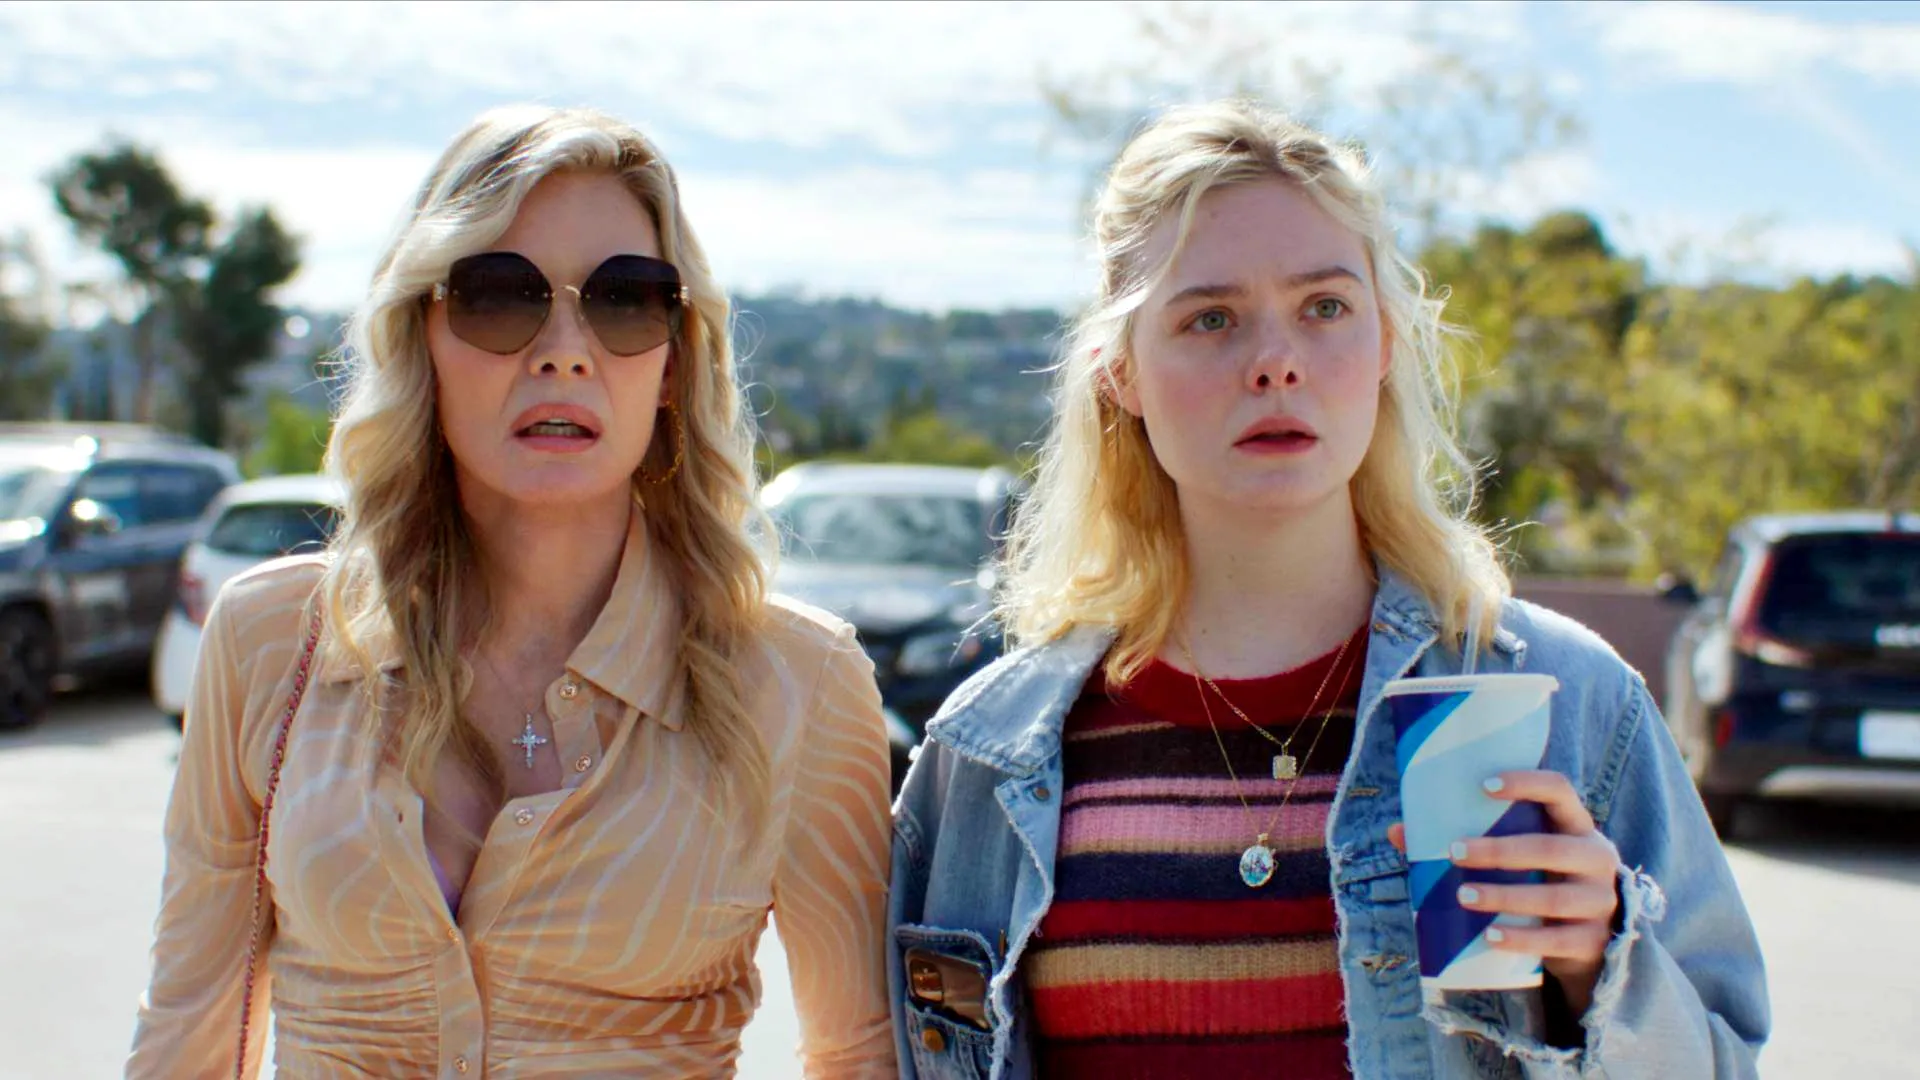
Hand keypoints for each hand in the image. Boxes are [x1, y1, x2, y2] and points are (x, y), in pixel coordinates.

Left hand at [1387, 770, 1621, 1017]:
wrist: (1589, 940)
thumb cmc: (1541, 880)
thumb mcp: (1520, 857)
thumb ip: (1468, 840)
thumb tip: (1397, 831)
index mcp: (1577, 826)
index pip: (1560, 791)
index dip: (1527, 783)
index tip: (1484, 786)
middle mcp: (1596, 860)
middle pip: (1552, 848)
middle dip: (1500, 850)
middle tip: (1454, 852)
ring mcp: (1600, 902)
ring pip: (1552, 898)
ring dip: (1504, 896)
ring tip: (1462, 896)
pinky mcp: (1592, 942)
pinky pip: (1557, 940)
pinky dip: (1522, 939)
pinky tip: (1490, 936)